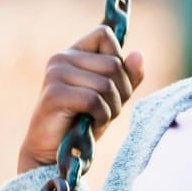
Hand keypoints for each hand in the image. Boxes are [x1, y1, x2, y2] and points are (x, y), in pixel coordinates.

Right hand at [18, 26, 143, 173]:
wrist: (53, 154)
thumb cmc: (83, 124)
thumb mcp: (111, 97)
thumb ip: (127, 76)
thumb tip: (138, 54)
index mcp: (74, 53)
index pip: (105, 35)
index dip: (119, 61)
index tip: (112, 85)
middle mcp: (62, 58)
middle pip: (113, 63)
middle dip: (121, 92)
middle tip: (107, 110)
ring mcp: (56, 74)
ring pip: (106, 83)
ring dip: (112, 108)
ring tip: (97, 118)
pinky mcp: (55, 94)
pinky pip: (94, 99)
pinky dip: (101, 116)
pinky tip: (91, 124)